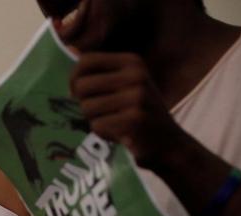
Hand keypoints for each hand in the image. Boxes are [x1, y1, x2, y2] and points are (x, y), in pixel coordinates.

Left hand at [71, 53, 189, 169]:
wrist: (169, 143)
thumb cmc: (138, 112)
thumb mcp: (124, 85)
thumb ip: (98, 71)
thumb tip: (70, 47)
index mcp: (132, 62)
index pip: (86, 61)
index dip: (74, 78)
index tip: (78, 93)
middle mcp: (136, 75)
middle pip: (82, 86)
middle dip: (83, 103)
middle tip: (100, 113)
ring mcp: (137, 96)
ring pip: (87, 107)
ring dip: (94, 120)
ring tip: (114, 123)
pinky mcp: (135, 119)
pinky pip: (97, 125)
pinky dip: (103, 134)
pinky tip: (120, 134)